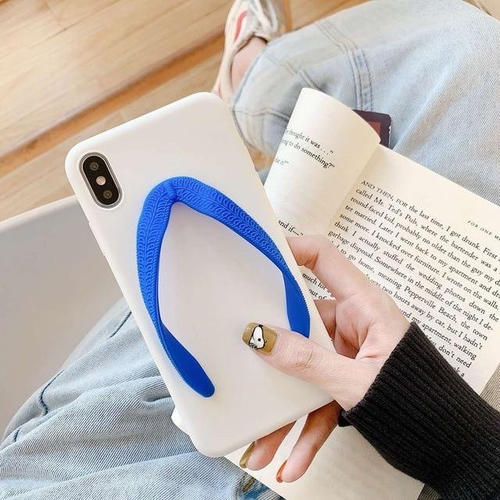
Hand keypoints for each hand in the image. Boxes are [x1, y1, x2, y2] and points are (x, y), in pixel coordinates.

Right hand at [240, 235, 408, 481]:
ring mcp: (346, 355)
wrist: (450, 443)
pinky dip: (305, 431)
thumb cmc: (419, 400)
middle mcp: (351, 325)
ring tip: (259, 446)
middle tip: (235, 359)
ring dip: (283, 413)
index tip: (255, 254)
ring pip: (303, 372)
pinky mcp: (345, 382)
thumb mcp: (358, 382)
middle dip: (270, 355)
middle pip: (299, 325)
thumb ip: (308, 361)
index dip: (293, 249)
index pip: (324, 259)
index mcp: (363, 306)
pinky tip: (291, 463)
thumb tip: (261, 337)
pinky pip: (317, 402)